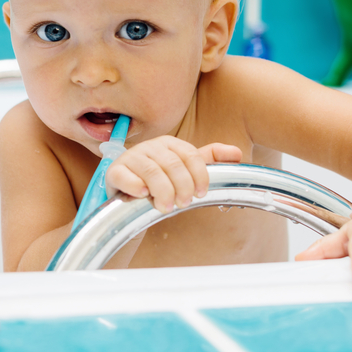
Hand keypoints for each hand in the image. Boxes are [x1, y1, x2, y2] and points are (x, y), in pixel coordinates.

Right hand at [105, 136, 241, 212]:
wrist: (131, 197)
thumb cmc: (162, 182)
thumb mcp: (186, 170)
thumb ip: (210, 160)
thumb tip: (237, 153)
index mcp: (170, 144)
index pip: (191, 155)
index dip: (199, 175)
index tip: (201, 193)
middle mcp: (151, 147)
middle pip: (173, 164)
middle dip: (182, 187)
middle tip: (183, 204)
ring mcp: (131, 157)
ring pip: (152, 171)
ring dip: (162, 191)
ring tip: (166, 207)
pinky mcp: (114, 171)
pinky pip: (125, 176)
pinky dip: (135, 186)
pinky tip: (142, 195)